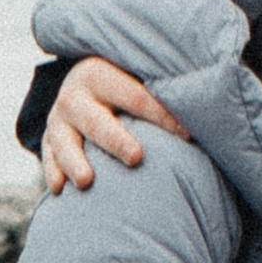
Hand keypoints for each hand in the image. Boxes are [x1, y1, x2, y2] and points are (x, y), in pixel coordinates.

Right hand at [43, 55, 189, 191]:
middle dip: (116, 139)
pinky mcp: (50, 139)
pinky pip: (49, 157)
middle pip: (97, 120)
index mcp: (101, 73)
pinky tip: (60, 189)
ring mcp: (59, 119)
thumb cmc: (125, 87)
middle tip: (136, 157)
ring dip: (75, 161)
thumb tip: (213, 107)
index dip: (162, 116)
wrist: (82, 83)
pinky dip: (53, 173)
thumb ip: (162, 90)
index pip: (137, 97)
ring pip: (65, 142)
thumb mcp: (136, 78)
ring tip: (87, 181)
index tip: (188, 135)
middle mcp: (76, 95)